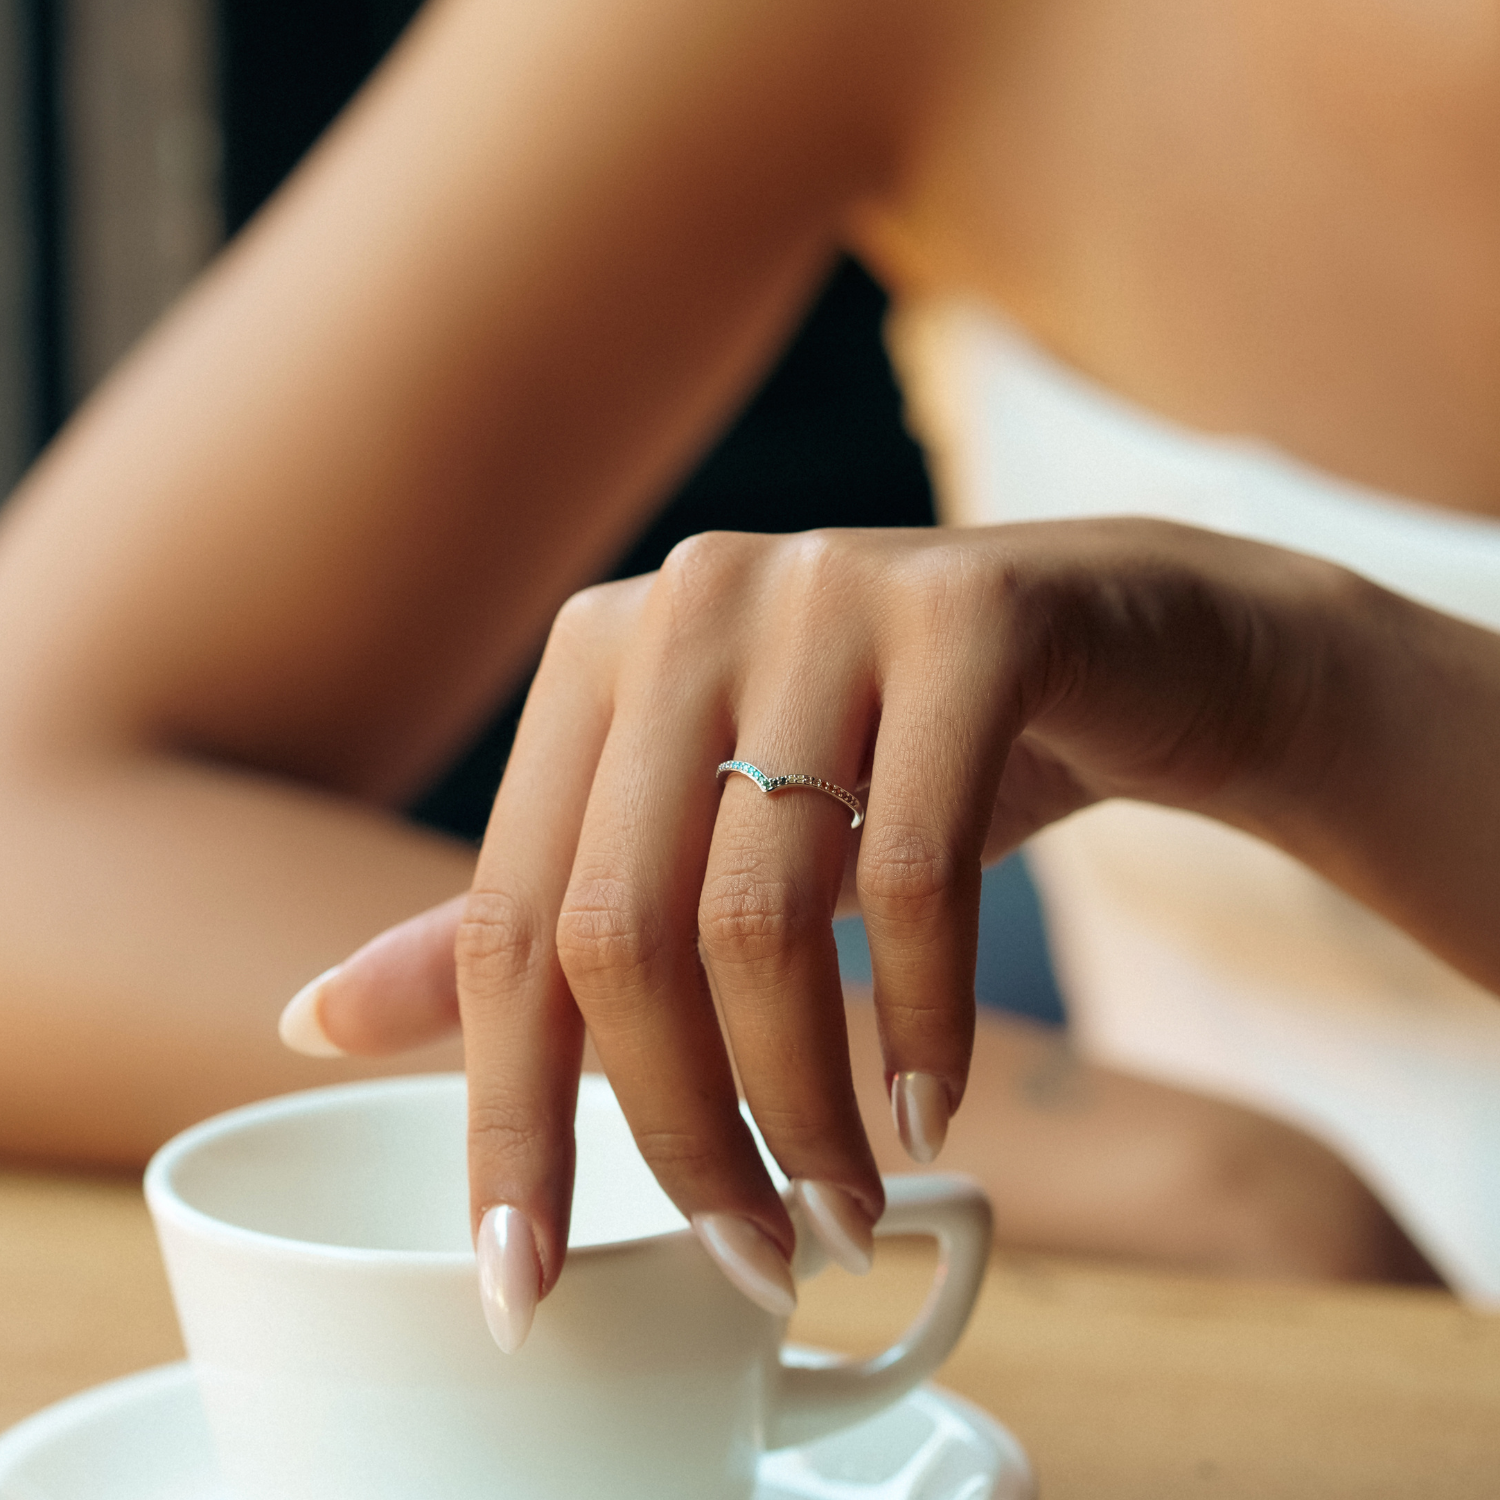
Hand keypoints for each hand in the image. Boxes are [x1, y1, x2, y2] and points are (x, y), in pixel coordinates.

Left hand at [282, 518, 1352, 1342]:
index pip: (508, 920)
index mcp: (598, 657)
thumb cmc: (898, 757)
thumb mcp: (713, 834)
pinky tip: (933, 1105)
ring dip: (803, 1107)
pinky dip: (924, 1022)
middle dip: (677, 1136)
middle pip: (619, 931)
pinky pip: (914, 871)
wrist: (1121, 643)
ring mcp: (828, 590)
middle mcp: (689, 603)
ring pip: (759, 917)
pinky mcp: (972, 614)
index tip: (527, 1282)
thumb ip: (531, 919)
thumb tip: (312, 1019)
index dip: (508, 1119)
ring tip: (847, 1206)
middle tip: (752, 1258)